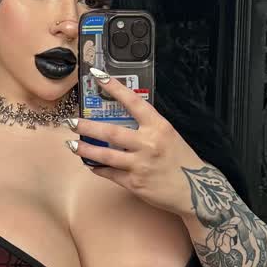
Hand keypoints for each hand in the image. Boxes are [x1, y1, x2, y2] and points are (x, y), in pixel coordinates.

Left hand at [66, 69, 200, 218]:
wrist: (195, 190)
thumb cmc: (182, 161)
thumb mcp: (169, 136)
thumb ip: (148, 127)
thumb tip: (122, 120)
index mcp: (159, 127)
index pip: (133, 102)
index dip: (114, 87)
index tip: (98, 76)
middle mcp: (148, 144)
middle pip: (110, 132)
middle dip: (86, 126)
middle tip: (71, 121)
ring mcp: (140, 165)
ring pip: (105, 155)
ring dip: (85, 149)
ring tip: (72, 145)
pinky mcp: (135, 183)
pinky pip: (110, 173)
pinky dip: (98, 168)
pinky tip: (91, 164)